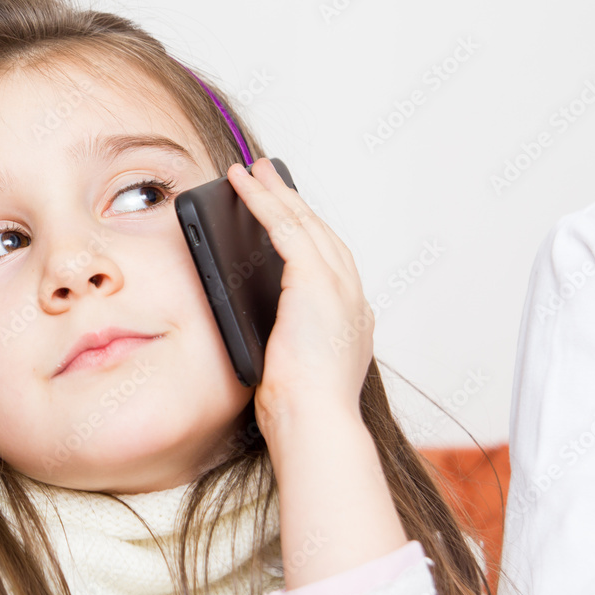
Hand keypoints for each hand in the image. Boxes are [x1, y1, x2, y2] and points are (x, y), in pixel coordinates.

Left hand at [226, 159, 373, 434]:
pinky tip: (244, 186)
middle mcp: (351, 295)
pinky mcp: (315, 281)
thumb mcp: (294, 367)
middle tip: (270, 174)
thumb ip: (288, 340)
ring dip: (274, 192)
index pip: (326, 261)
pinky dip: (263, 203)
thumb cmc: (301, 412)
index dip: (305, 231)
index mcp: (350, 317)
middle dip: (291, 200)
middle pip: (317, 232)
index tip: (287, 214)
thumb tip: (264, 331)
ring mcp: (338, 285)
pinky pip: (284, 229)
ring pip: (301, 223)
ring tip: (252, 170)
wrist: (315, 424)